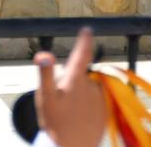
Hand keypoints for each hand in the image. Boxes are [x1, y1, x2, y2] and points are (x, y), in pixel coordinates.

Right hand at [34, 28, 105, 146]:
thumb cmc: (55, 122)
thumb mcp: (45, 97)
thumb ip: (45, 74)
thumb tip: (43, 54)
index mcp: (76, 80)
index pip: (82, 54)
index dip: (84, 40)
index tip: (87, 29)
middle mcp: (92, 87)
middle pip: (82, 74)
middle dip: (72, 80)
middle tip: (60, 98)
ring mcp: (101, 99)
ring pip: (88, 88)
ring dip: (80, 93)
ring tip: (69, 111)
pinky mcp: (106, 111)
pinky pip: (96, 101)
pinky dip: (88, 104)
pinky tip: (79, 116)